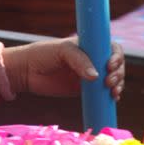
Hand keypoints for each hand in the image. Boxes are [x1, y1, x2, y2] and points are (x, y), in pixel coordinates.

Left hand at [3, 38, 124, 99]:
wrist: (25, 72)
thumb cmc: (42, 55)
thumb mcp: (62, 51)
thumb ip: (79, 61)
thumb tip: (96, 77)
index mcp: (88, 46)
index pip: (110, 48)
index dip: (116, 56)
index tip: (110, 65)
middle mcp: (91, 59)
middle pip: (115, 65)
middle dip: (118, 73)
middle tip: (108, 82)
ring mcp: (88, 75)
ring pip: (112, 79)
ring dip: (117, 84)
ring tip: (112, 92)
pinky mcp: (83, 90)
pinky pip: (101, 92)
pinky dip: (110, 96)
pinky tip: (113, 99)